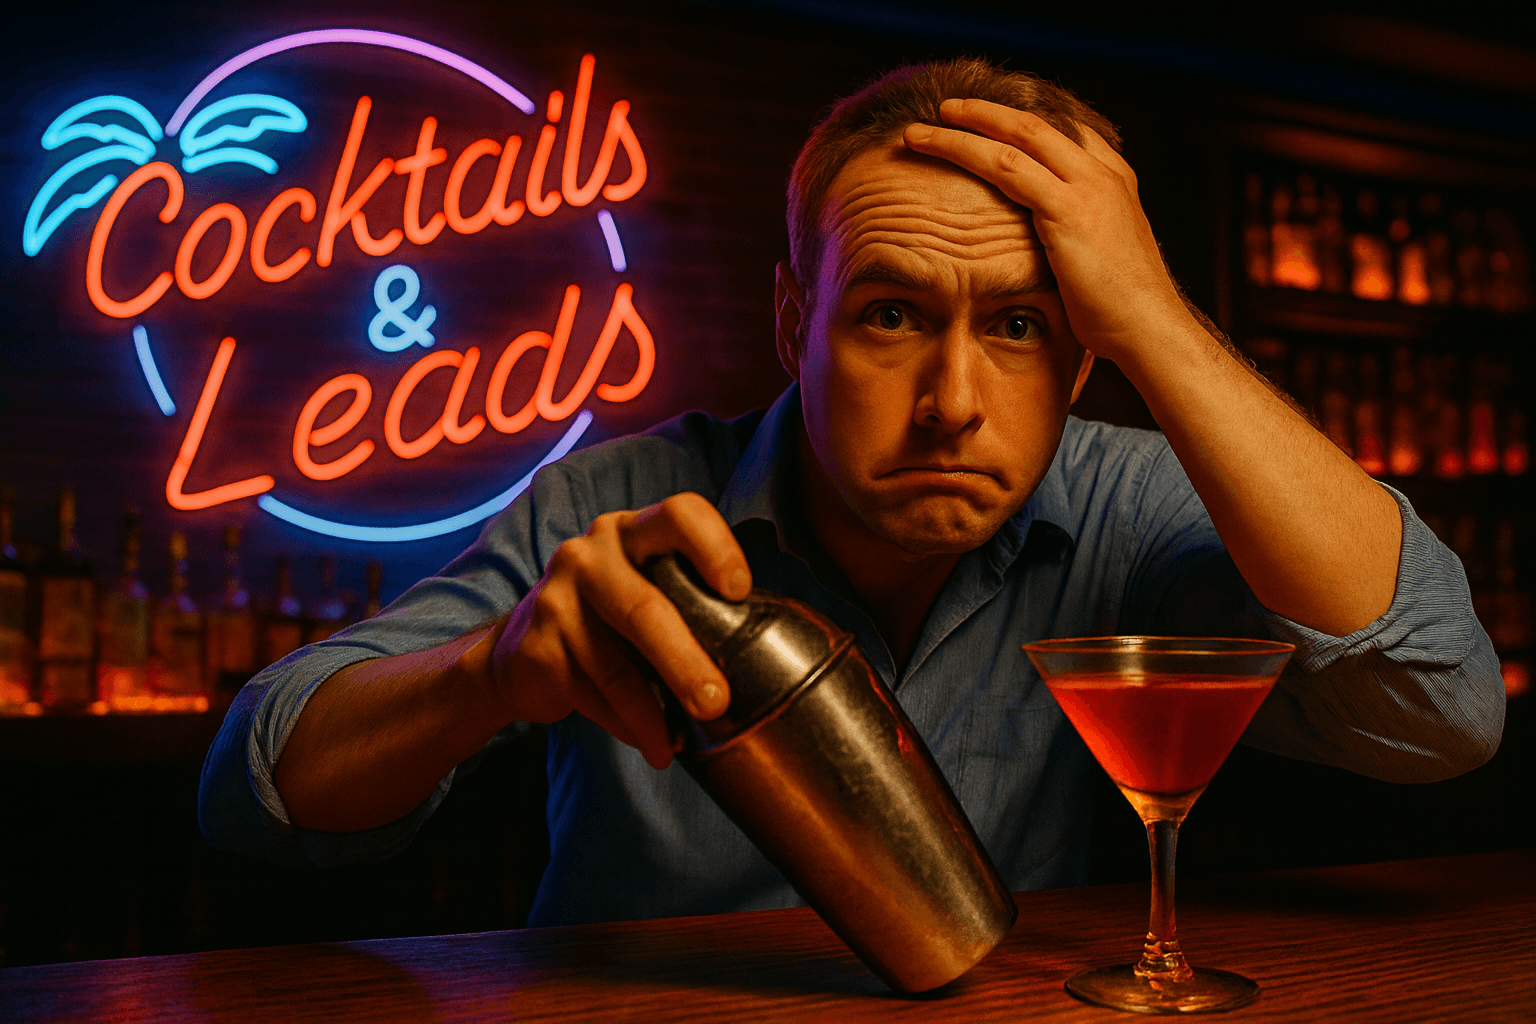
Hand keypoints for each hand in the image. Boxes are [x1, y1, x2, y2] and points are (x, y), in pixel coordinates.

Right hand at [491, 492, 748, 769]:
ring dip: (653, 713)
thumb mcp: (645, 592)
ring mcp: (559, 597)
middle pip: (644, 606)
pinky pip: (593, 693)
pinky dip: (628, 725)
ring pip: (615, 664)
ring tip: (679, 744)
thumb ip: (688, 603)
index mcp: (633, 531)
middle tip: (716, 703)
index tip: (741, 590)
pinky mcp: (538, 643)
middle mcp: (592, 554)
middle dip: (685, 661)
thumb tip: (760, 658)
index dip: (715, 547)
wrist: (518, 652)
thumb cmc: (608, 622)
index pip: (679, 514)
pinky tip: (652, 745)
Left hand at [903, 98, 1193, 363]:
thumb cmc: (1121, 311)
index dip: (1022, 122)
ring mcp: (1088, 187)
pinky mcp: (1067, 210)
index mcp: (1115, 181)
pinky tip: (934, 146)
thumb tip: (1045, 252)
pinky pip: (1005, 166)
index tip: (989, 121)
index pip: (1066, 131)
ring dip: (963, 125)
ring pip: (1014, 137)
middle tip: (948, 107)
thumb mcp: (1098, 260)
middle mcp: (1103, 174)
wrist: (1150, 330)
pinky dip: (963, 149)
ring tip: (922, 127)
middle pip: (1035, 124)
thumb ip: (1074, 239)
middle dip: (987, 112)